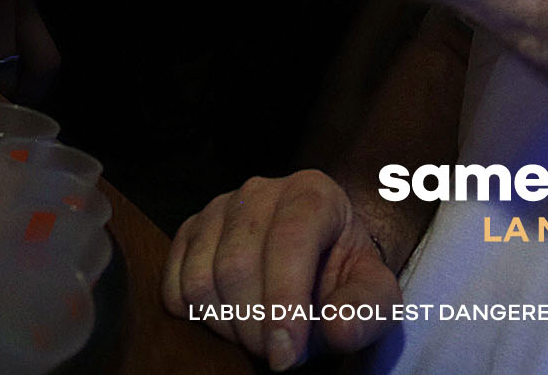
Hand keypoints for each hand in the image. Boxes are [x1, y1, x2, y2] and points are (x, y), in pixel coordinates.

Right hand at [165, 171, 398, 369]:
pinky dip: (196, 317)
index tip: (287, 355)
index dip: (284, 303)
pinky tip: (229, 321)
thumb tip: (337, 328)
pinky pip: (173, 283)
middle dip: (255, 326)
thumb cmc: (346, 279)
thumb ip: (365, 310)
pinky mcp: (190, 232)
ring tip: (257, 336)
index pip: (289, 241)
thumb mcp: (375, 297)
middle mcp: (261, 191)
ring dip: (226, 325)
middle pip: (237, 265)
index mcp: (313, 193)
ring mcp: (218, 209)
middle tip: (278, 354)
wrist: (319, 263)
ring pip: (200, 279)